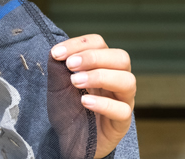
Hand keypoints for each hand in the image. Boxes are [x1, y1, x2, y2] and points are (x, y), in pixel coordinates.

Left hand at [51, 34, 135, 157]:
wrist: (68, 139)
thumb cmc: (67, 108)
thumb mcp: (56, 85)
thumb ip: (56, 67)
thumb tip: (56, 51)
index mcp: (101, 66)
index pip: (99, 43)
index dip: (79, 44)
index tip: (57, 53)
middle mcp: (115, 79)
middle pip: (120, 57)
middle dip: (93, 57)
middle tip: (70, 65)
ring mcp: (122, 100)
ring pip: (127, 80)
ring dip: (99, 77)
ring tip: (76, 82)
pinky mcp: (121, 122)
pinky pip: (123, 110)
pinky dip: (103, 104)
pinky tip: (84, 102)